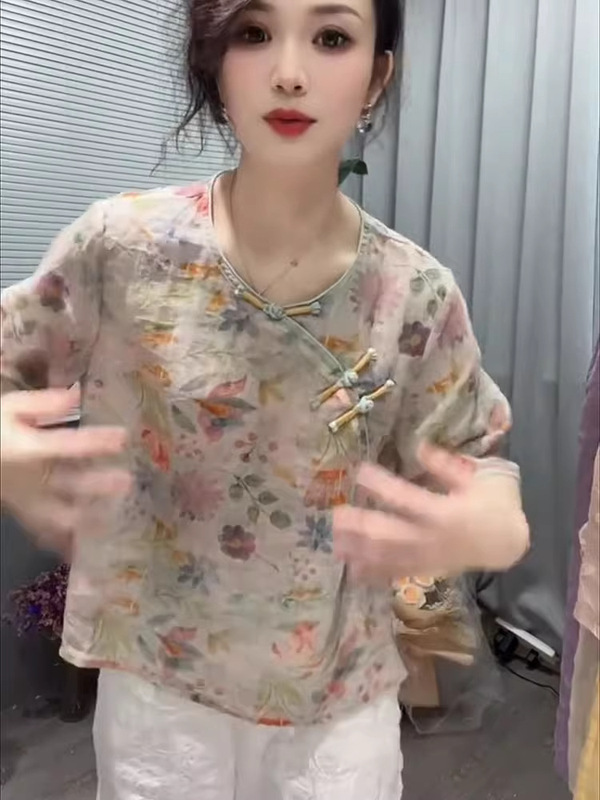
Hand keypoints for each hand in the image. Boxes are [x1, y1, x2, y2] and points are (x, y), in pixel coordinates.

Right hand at [1, 389, 130, 554]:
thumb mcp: (10, 407)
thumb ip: (43, 405)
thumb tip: (76, 396)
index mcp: (28, 449)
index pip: (66, 444)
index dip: (95, 442)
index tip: (123, 438)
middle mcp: (30, 478)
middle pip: (68, 485)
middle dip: (98, 485)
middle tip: (128, 482)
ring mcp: (27, 500)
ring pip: (58, 516)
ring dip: (86, 519)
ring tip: (113, 521)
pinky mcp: (24, 514)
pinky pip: (44, 532)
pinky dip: (63, 543)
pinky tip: (83, 550)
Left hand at [333, 443, 528, 583]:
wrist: (508, 543)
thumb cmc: (494, 504)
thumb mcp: (476, 478)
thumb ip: (446, 465)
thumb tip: (420, 447)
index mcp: (446, 512)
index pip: (407, 498)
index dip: (382, 486)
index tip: (360, 472)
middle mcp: (433, 538)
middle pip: (391, 533)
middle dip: (362, 525)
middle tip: (336, 515)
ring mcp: (428, 557)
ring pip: (390, 556)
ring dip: (361, 550)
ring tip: (335, 541)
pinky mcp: (427, 569)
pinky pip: (397, 572)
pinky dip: (375, 572)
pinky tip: (352, 569)